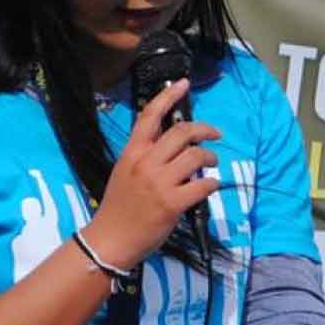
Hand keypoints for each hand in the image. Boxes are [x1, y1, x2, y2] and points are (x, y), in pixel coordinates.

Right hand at [84, 78, 219, 269]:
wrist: (110, 240)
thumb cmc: (118, 207)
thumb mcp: (124, 172)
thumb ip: (145, 156)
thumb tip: (173, 147)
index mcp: (132, 152)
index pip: (150, 115)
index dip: (169, 95)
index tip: (183, 84)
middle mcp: (146, 162)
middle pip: (182, 132)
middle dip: (205, 130)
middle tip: (215, 135)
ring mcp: (160, 183)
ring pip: (196, 156)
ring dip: (210, 157)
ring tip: (212, 163)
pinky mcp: (173, 203)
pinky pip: (203, 184)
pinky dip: (212, 183)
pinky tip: (210, 186)